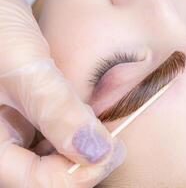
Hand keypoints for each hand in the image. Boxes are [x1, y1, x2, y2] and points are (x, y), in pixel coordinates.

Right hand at [0, 0, 125, 186]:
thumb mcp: (25, 69)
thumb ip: (57, 111)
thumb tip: (97, 152)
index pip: (42, 183)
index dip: (83, 172)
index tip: (114, 149)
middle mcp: (4, 147)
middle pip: (52, 175)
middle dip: (87, 160)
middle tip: (113, 138)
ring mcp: (17, 135)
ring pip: (59, 159)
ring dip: (86, 146)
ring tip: (101, 126)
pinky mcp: (30, 122)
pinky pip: (59, 139)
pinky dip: (79, 131)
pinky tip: (88, 116)